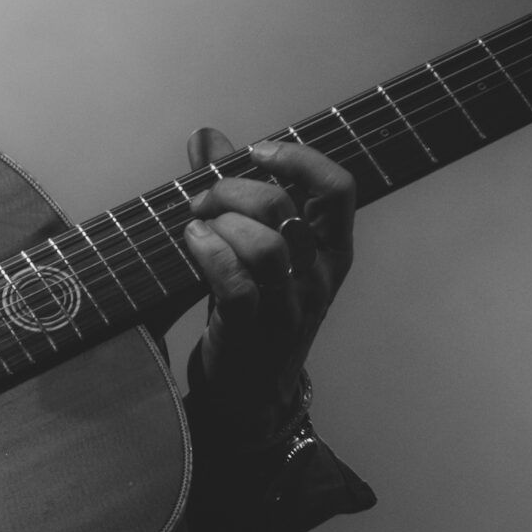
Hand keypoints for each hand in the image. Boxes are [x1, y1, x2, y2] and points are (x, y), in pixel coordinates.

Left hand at [182, 127, 355, 441]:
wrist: (248, 394)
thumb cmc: (252, 313)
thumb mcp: (256, 253)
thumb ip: (236, 194)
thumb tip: (206, 137)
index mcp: (331, 251)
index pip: (339, 189)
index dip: (300, 159)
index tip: (257, 151)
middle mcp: (319, 277)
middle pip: (286, 208)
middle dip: (234, 190)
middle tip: (201, 198)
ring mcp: (289, 307)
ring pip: (265, 244)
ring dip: (221, 223)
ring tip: (195, 223)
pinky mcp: (254, 330)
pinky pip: (237, 283)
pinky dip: (210, 253)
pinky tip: (192, 242)